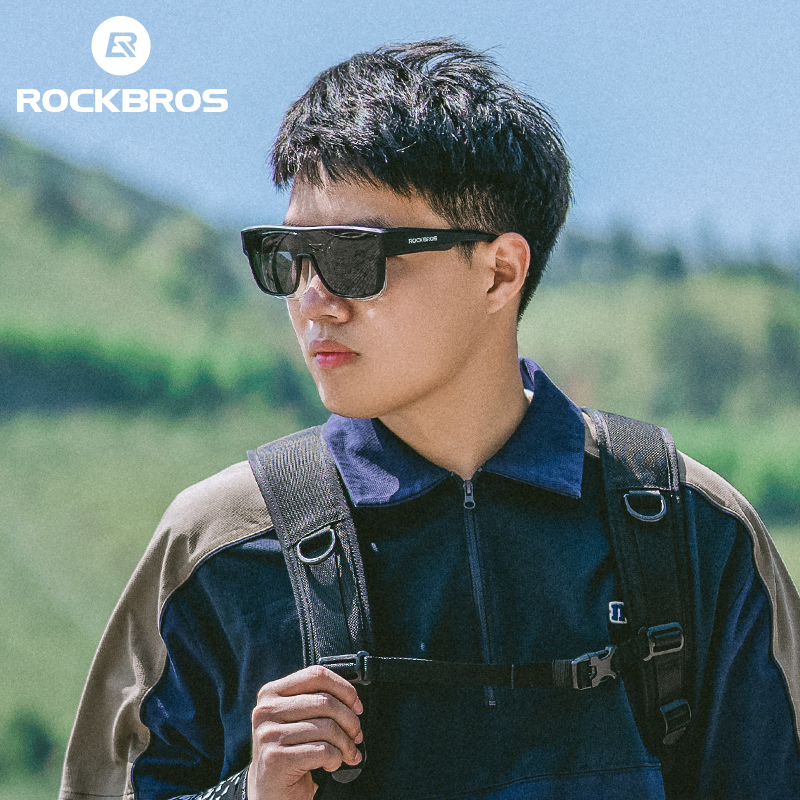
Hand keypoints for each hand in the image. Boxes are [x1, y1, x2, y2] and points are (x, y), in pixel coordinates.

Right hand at [247, 665, 363, 799]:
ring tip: (346, 752)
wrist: (268, 792)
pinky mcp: (276, 759)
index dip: (343, 688)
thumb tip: (352, 698)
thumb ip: (315, 701)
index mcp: (272, 693)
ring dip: (346, 743)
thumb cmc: (288, 753)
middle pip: (325, 701)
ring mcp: (269, 734)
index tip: (356, 705)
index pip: (316, 675)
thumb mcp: (295, 719)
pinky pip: (323, 751)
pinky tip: (331, 764)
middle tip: (356, 735)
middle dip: (350, 720)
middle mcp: (266, 710)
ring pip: (327, 727)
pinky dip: (336, 759)